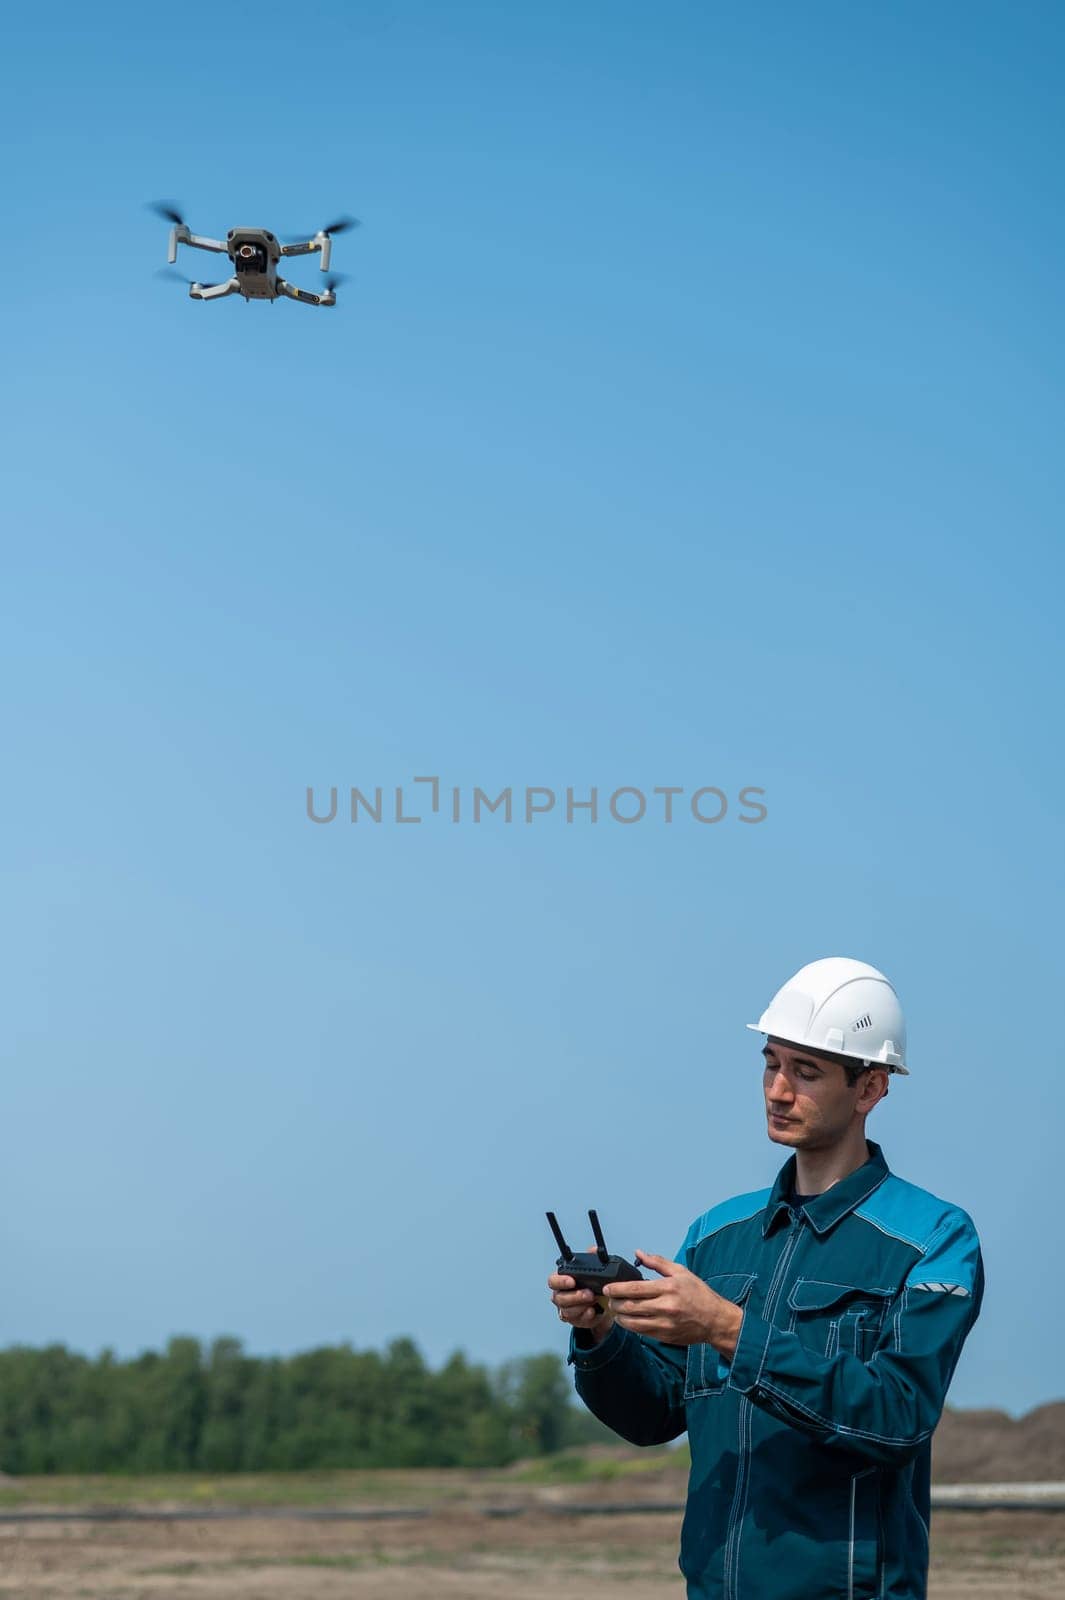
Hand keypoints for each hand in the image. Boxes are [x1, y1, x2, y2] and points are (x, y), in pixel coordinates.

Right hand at [548, 1251, 614, 1342]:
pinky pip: (576, 1320)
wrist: (601, 1304)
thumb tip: (593, 1250)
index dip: (560, 1281)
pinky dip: (585, 1316)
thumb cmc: (592, 1285)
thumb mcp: (593, 1271)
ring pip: (566, 1310)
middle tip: (589, 1293)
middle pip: (559, 1297)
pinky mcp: (574, 1320)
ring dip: (581, 1306)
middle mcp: (560, 1295)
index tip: (572, 1281)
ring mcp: (565, 1309)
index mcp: (561, 1281)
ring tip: (594, 1301)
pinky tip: (592, 1312)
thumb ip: (592, 1259)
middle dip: (574, 1296)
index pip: (553, 1280)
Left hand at [603, 1250, 743, 1354]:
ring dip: (620, 1317)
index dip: (617, 1289)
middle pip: (630, 1306)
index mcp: (668, 1288)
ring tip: (615, 1311)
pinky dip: (631, 1326)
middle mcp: (665, 1307)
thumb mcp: (681, 1272)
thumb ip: (657, 1263)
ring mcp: (665, 1324)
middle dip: (615, 1303)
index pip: (635, 1289)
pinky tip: (628, 1320)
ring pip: (633, 1322)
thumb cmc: (699, 1294)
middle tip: (609, 1299)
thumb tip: (638, 1253)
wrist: (715, 1320)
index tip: (607, 1288)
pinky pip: (642, 1332)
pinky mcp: (665, 1336)